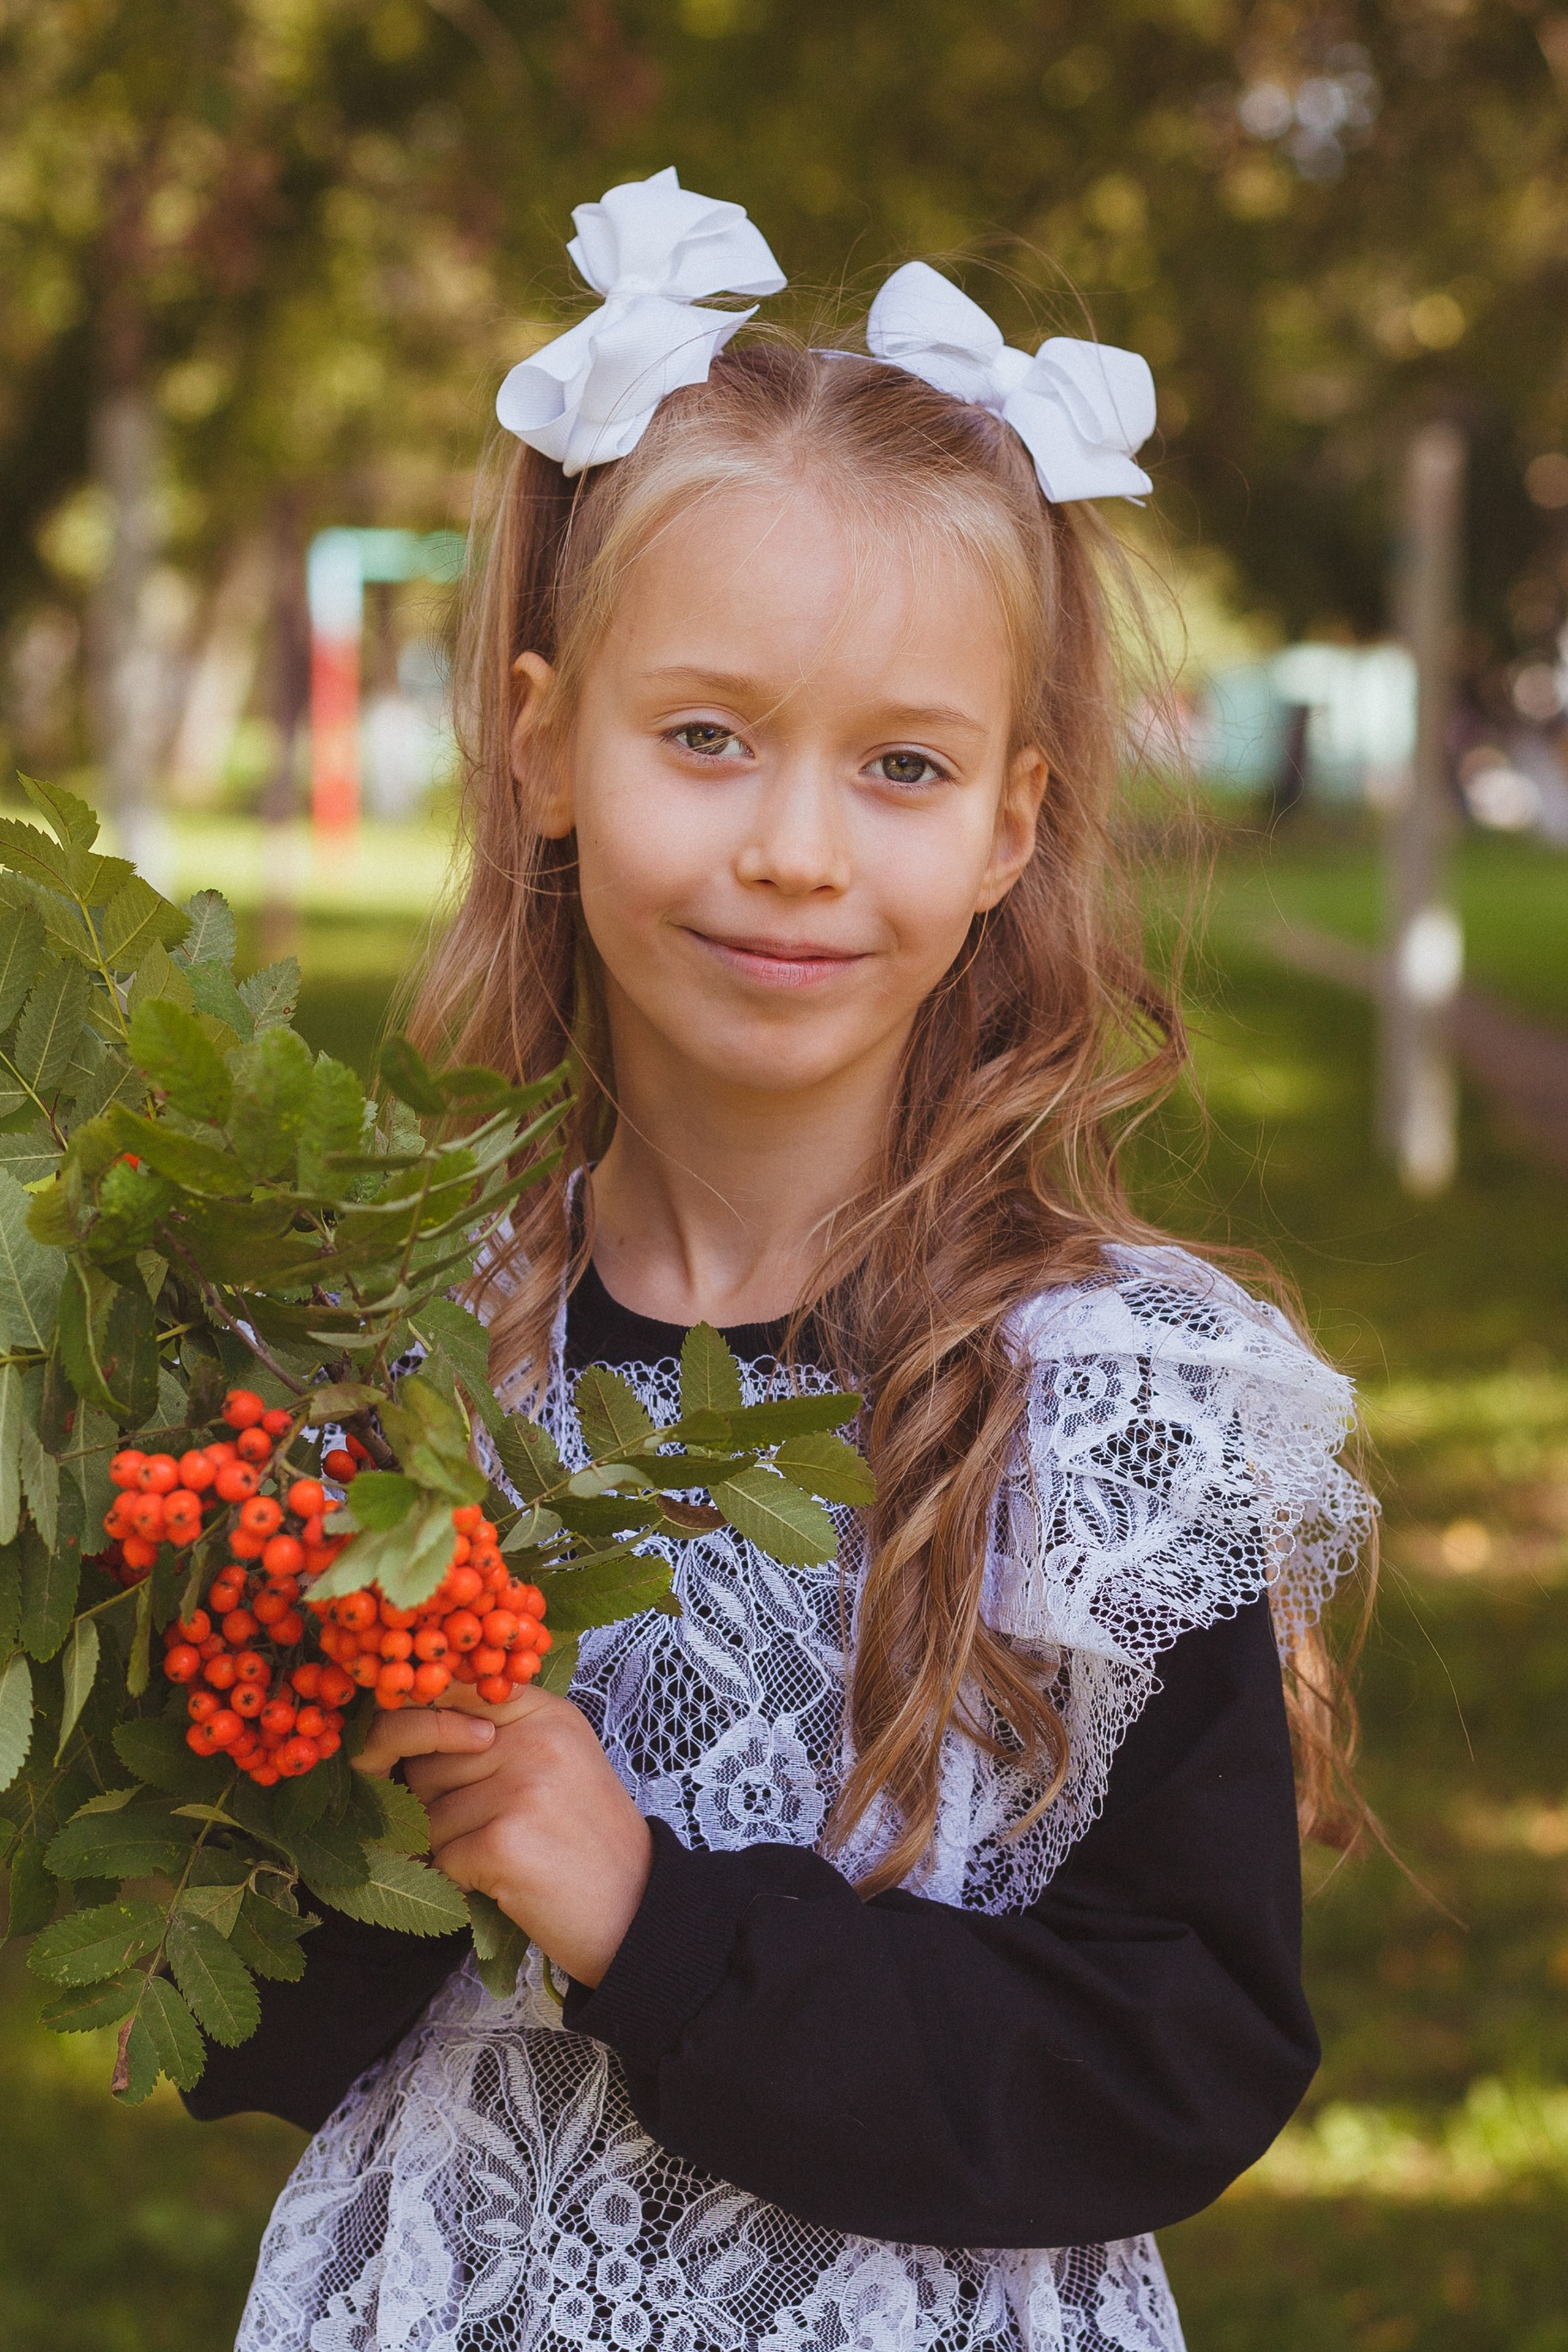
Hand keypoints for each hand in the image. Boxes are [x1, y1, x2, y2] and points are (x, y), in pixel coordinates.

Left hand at [353, 1688, 652, 1987]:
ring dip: (452, 1847)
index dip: (427, 1724)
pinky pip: (442, 1856)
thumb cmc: (586, 1839)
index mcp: (547, 1715)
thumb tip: (417, 1714)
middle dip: (440, 1802)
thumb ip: (500, 1732)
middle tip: (493, 1827)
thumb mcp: (559, 1761)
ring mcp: (522, 1788)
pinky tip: (506, 1882)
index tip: (429, 1757)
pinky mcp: (504, 1841)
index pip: (457, 1692)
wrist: (635, 1910)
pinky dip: (463, 1880)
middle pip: (429, 1760)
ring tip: (506, 1855)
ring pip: (429, 1813)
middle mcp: (535, 1741)